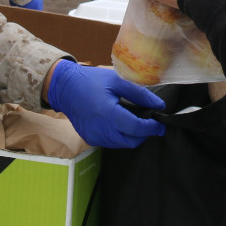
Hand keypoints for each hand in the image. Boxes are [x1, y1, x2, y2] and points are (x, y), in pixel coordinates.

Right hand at [45, 60, 165, 148]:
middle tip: (152, 122)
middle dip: (145, 133)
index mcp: (108, 113)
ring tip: (137, 122)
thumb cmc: (91, 81)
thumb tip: (159, 105)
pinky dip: (121, 137)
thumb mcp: (117, 81)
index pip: (136, 128)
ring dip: (133, 136)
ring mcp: (95, 136)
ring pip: (123, 144)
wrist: (65, 88)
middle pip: (132, 141)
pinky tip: (121, 124)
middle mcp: (101, 129)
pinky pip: (112, 143)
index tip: (160, 123)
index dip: (152, 127)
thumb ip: (140, 94)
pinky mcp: (90, 139)